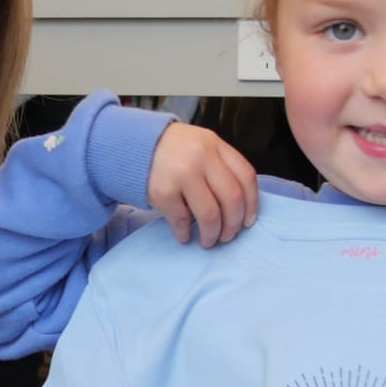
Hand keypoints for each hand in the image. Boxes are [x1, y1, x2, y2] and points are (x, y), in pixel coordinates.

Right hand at [146, 123, 259, 245]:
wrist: (133, 145)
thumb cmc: (174, 152)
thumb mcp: (202, 147)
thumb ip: (222, 168)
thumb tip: (241, 209)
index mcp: (216, 145)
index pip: (246, 177)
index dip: (252, 204)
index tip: (248, 222)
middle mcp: (202, 157)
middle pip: (232, 199)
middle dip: (233, 225)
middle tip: (227, 237)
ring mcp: (182, 173)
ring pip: (210, 214)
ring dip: (212, 234)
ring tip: (208, 241)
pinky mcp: (162, 190)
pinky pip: (181, 220)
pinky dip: (185, 233)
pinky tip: (185, 235)